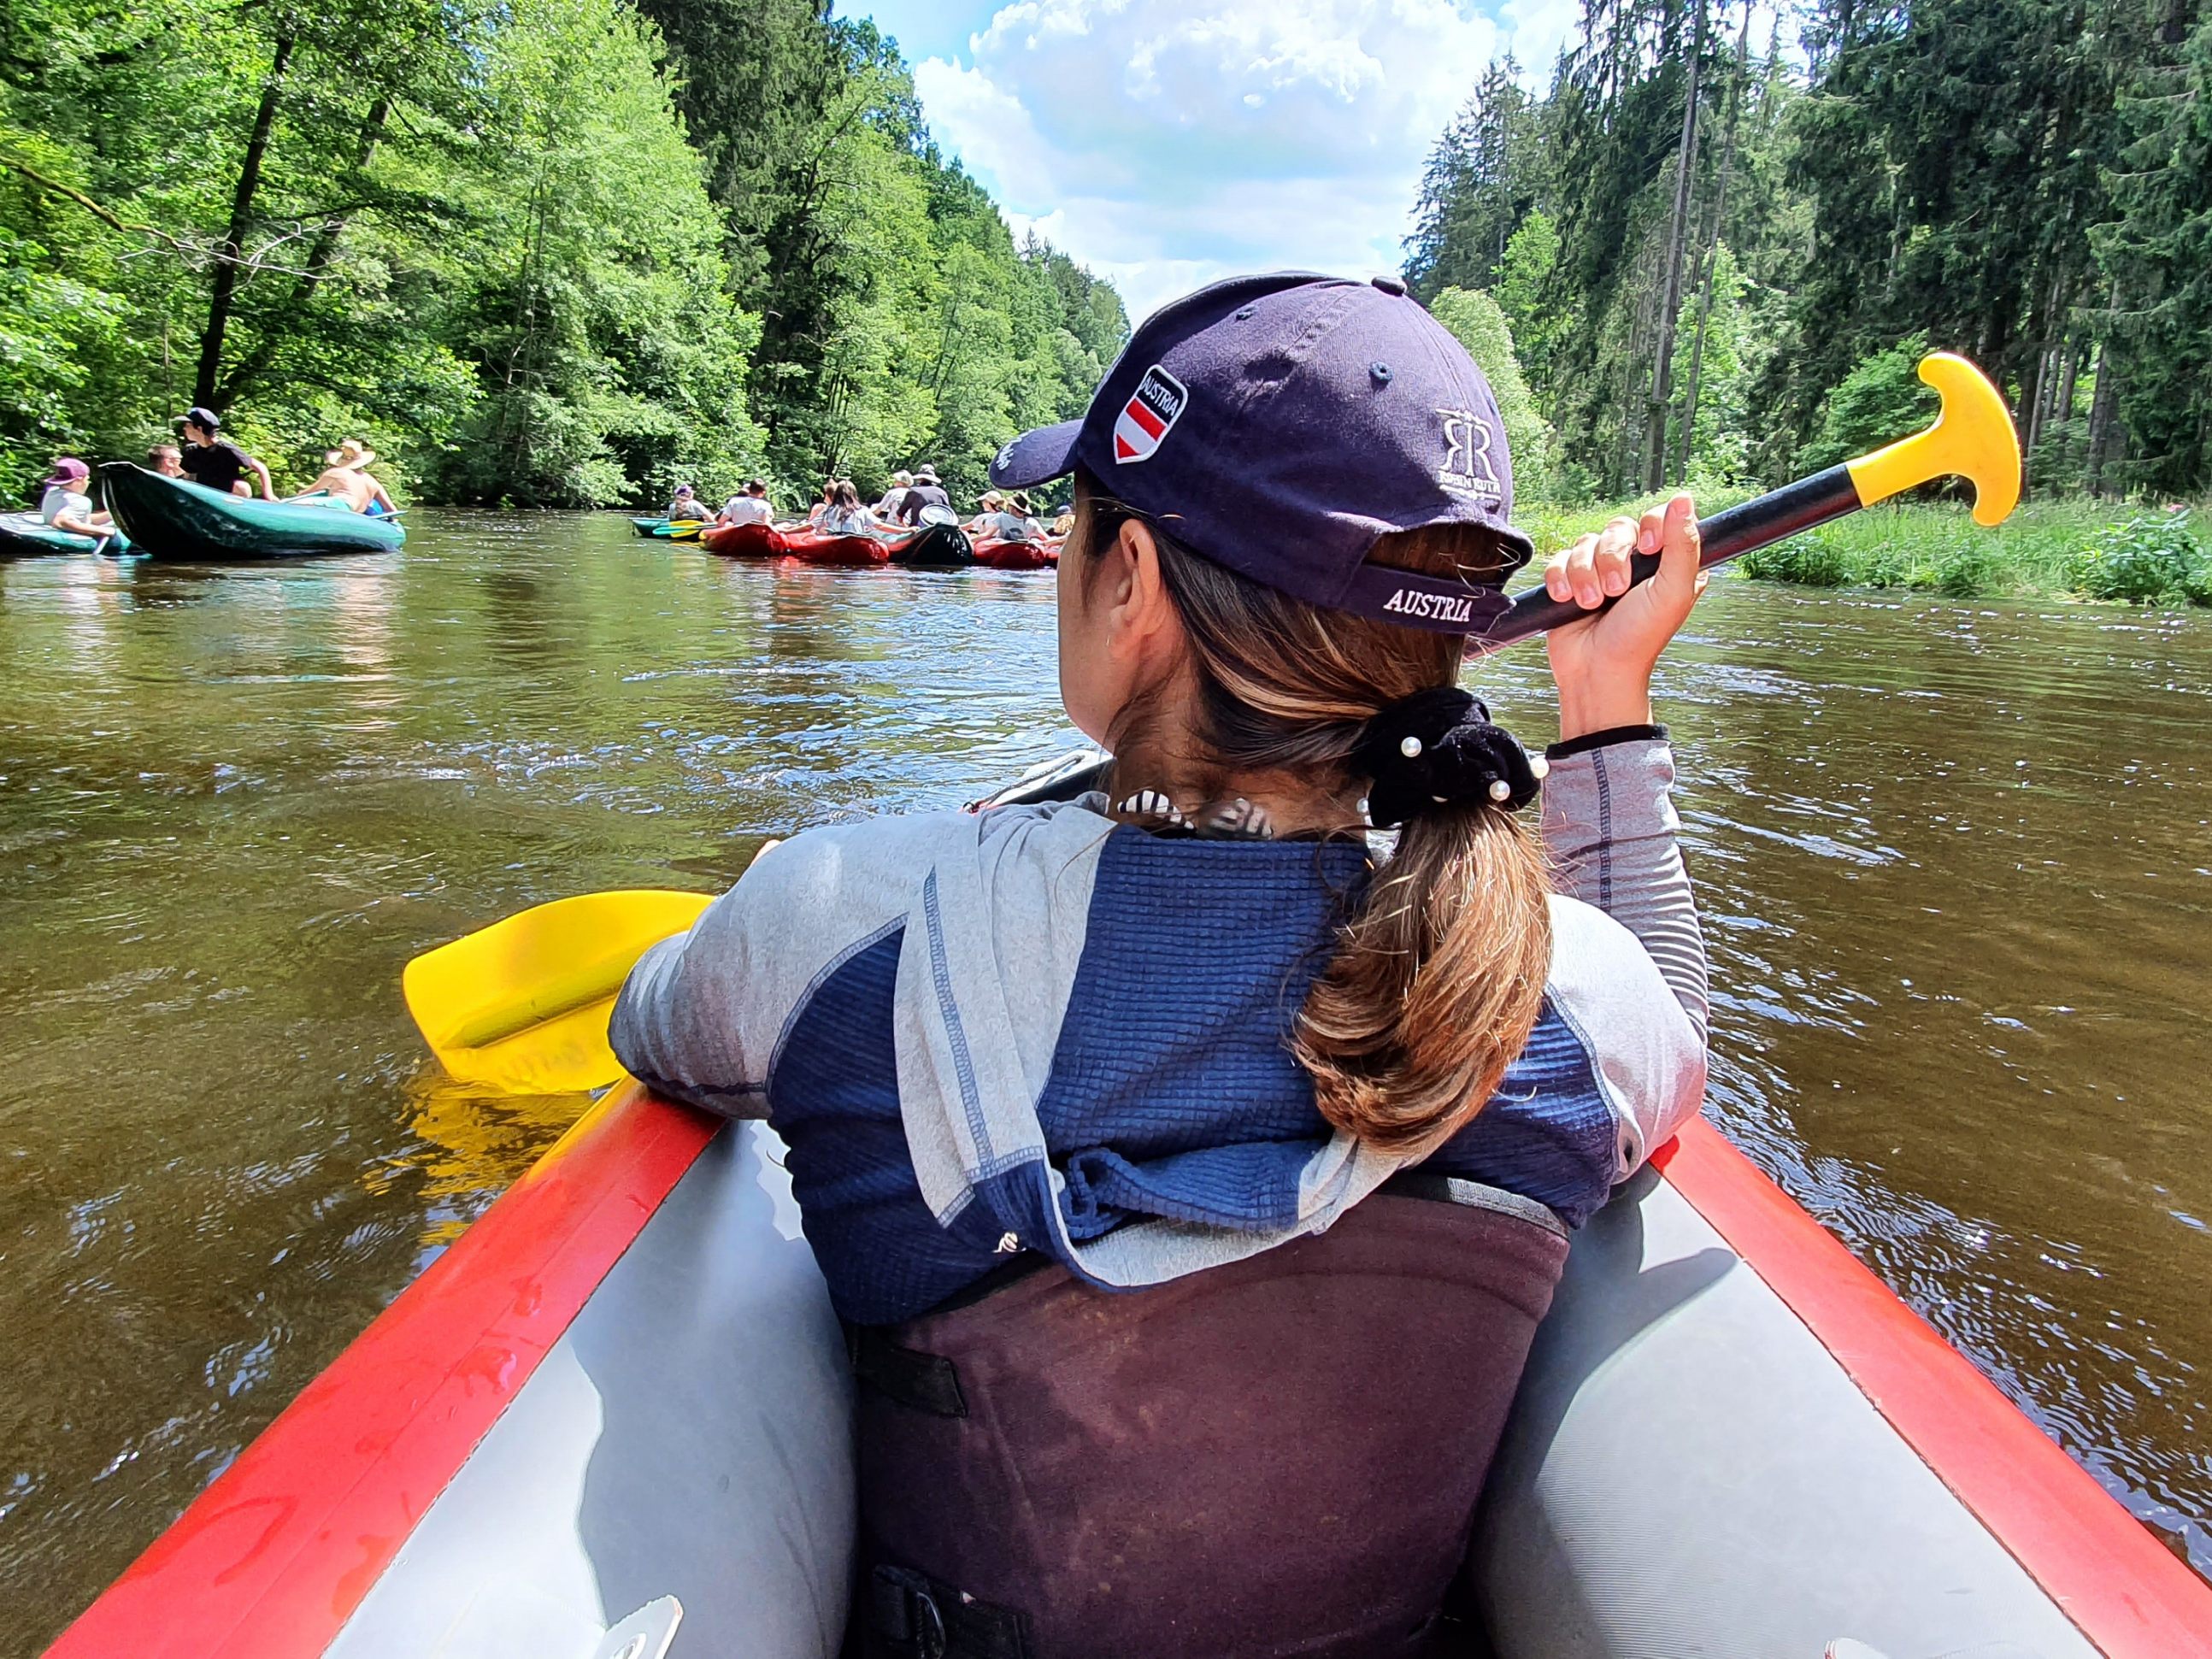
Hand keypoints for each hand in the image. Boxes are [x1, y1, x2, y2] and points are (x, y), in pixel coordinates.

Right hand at [1541, 492, 1706, 739]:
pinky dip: (1561, 579)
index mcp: (1666, 562)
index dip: (1650, 527)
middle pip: (1618, 527)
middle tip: (1616, 591)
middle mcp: (1635, 563)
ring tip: (1591, 604)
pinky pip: (1559, 558)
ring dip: (1585, 573)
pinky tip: (1568, 600)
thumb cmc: (1639, 638)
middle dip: (1612, 559)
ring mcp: (1601, 571)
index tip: (1649, 549)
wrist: (1596, 671)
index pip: (1658, 517)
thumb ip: (1682, 544)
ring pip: (1586, 542)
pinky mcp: (1571, 581)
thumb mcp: (1672, 591)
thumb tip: (1685, 498)